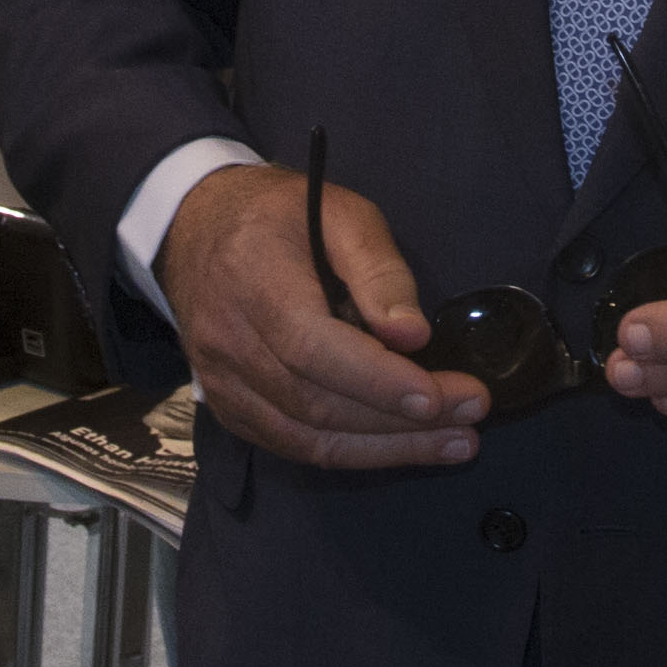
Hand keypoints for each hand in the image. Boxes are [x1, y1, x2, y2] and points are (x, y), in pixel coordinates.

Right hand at [156, 160, 481, 470]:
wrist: (195, 229)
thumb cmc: (281, 215)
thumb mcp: (342, 212)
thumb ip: (378, 269)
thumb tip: (412, 336)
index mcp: (253, 279)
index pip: (313, 349)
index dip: (378, 382)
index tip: (441, 397)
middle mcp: (227, 339)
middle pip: (316, 403)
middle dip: (401, 422)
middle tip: (471, 416)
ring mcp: (221, 380)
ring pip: (305, 439)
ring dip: (386, 449)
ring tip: (454, 443)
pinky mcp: (228, 406)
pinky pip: (291, 446)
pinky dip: (351, 454)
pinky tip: (401, 447)